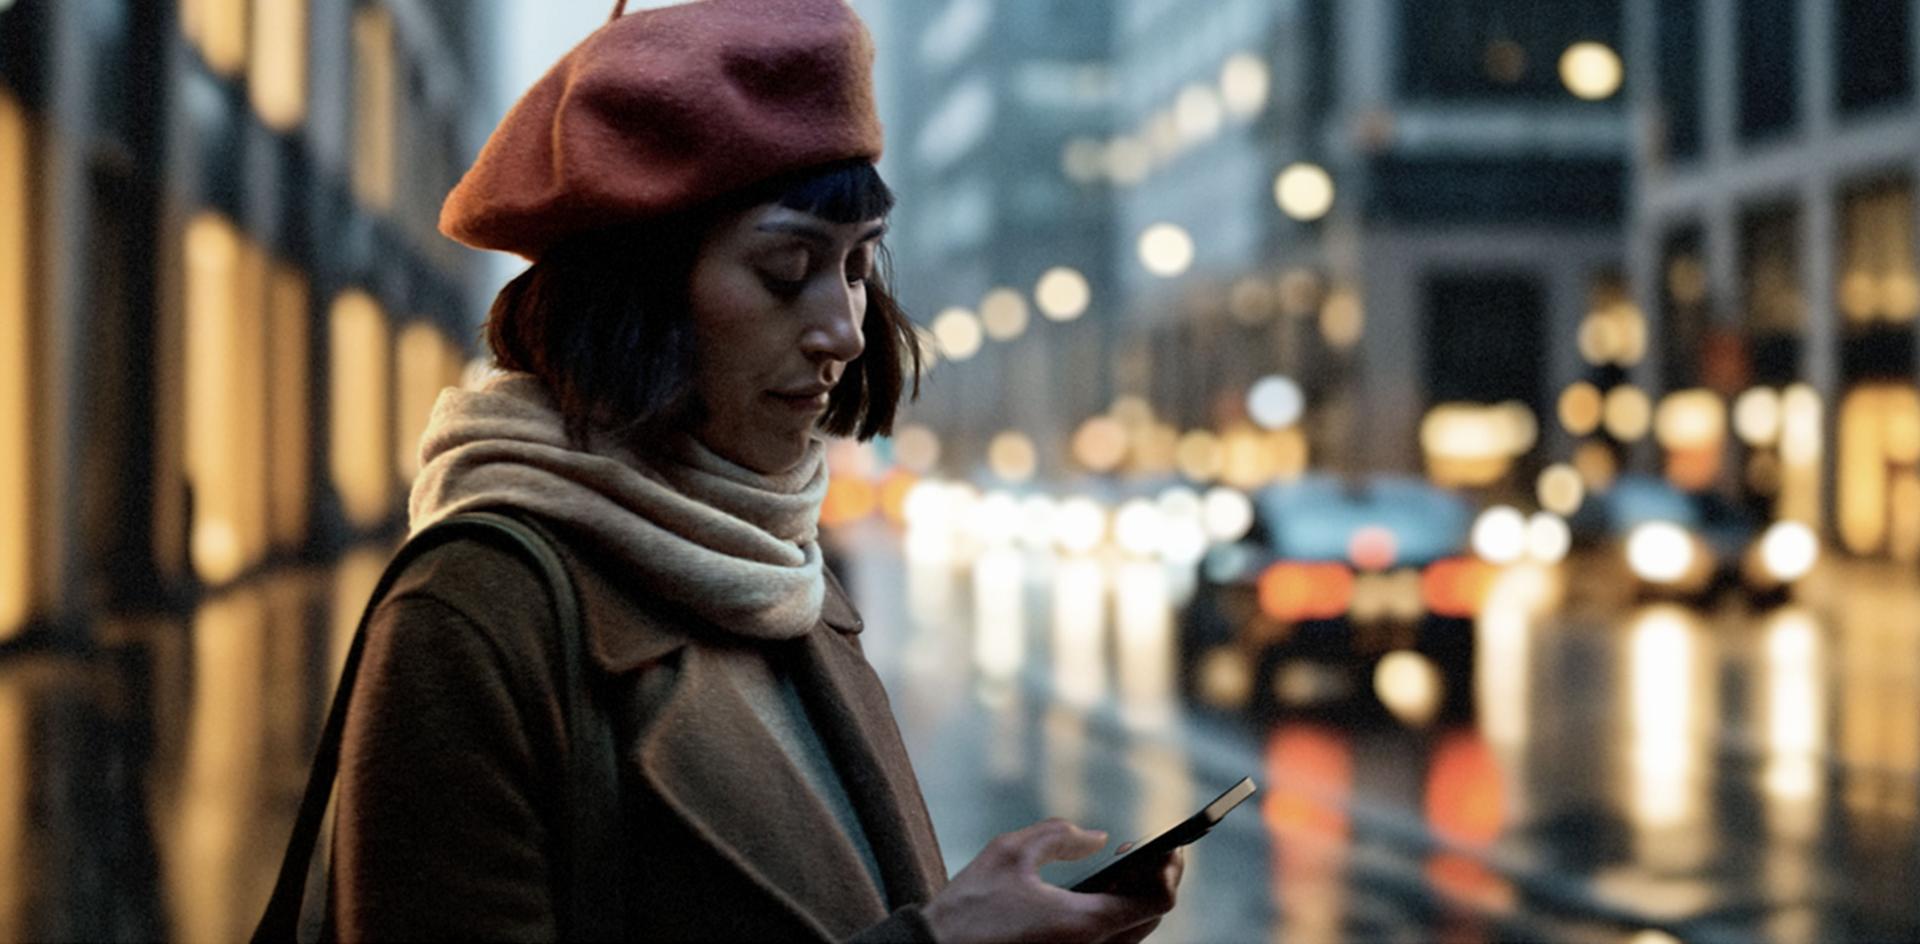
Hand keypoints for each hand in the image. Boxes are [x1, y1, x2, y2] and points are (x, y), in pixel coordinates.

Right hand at [921, 819, 1184, 943]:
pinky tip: (1096, 891)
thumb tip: (1099, 838)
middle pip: (1150, 918)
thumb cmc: (970, 905)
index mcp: (1084, 923)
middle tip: (1145, 850)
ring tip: (1120, 867)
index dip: (1170, 870)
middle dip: (1155, 881)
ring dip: (1134, 899)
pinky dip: (1112, 915)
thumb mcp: (1010, 852)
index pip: (1159, 901)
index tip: (1168, 845)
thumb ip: (1060, 835)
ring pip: (1130, 934)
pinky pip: (1106, 942)